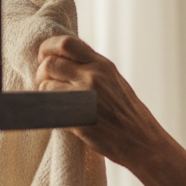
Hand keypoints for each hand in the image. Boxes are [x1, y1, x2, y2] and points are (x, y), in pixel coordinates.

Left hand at [36, 35, 156, 167]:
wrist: (144, 142)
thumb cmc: (132, 116)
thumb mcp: (116, 82)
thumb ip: (94, 70)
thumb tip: (65, 62)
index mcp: (103, 66)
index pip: (66, 43)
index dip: (48, 48)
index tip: (45, 58)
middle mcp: (94, 77)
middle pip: (50, 62)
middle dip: (41, 72)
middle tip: (45, 82)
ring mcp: (85, 98)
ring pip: (45, 85)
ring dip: (43, 93)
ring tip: (53, 102)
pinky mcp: (78, 119)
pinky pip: (49, 108)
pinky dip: (47, 111)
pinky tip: (57, 115)